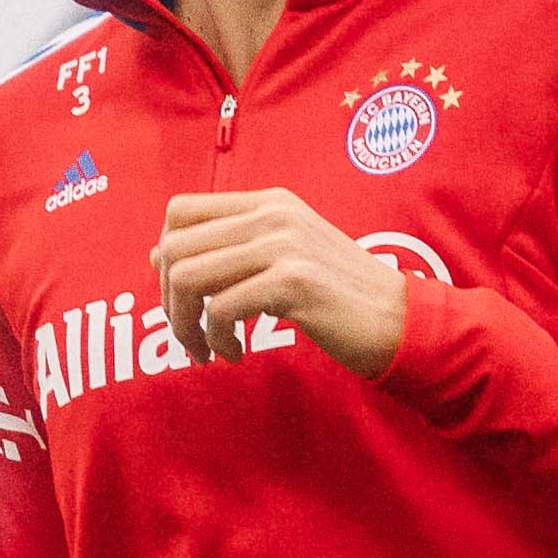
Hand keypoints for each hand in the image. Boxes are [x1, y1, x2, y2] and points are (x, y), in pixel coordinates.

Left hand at [150, 187, 409, 371]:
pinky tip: (236, 354)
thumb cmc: (341, 298)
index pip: (180, 211)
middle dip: (168, 301)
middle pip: (176, 247)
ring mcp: (283, 245)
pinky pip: (220, 309)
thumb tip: (157, 254)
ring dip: (185, 325)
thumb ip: (230, 251)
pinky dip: (217, 340)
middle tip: (189, 334)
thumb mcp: (284, 260)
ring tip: (206, 349)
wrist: (401, 322)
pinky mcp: (293, 282)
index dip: (166, 256)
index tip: (182, 297)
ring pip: (187, 278)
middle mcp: (273, 215)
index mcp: (270, 203)